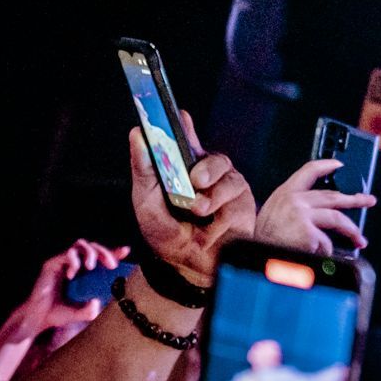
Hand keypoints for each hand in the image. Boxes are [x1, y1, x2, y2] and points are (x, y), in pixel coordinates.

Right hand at [15, 239, 131, 338]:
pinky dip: (73, 261)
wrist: (38, 319)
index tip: (126, 251)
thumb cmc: (58, 314)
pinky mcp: (51, 264)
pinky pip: (66, 254)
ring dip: (90, 252)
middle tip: (112, 265)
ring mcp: (62, 262)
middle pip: (94, 246)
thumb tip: (97, 303)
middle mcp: (74, 264)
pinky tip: (72, 275)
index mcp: (84, 272)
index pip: (101, 256)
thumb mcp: (79, 314)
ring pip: (80, 244)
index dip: (114, 252)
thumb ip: (89, 311)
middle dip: (105, 252)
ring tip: (91, 267)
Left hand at [130, 110, 255, 284]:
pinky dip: (219, 217)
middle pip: (214, 158)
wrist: (184, 266)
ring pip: (228, 179)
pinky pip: (235, 202)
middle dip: (206, 168)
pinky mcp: (242, 205)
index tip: (179, 115)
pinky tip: (208, 230)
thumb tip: (138, 134)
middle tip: (195, 181)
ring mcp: (228, 188)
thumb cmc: (165, 231)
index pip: (186, 139)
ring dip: (211, 198)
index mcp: (184, 167)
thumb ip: (144, 169)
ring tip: (198, 212)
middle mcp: (209, 173)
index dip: (184, 125)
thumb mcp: (145, 200)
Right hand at [255, 159, 376, 253]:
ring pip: (337, 218)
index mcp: (284, 193)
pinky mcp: (308, 232)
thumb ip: (293, 207)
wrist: (252, 255)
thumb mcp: (272, 214)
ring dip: (352, 230)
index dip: (326, 165)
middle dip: (354, 200)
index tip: (339, 164)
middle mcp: (295, 200)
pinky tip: (319, 256)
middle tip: (368, 201)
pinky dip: (325, 252)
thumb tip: (322, 211)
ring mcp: (302, 214)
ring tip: (360, 240)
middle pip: (332, 196)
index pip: (308, 171)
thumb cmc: (262, 240)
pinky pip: (326, 243)